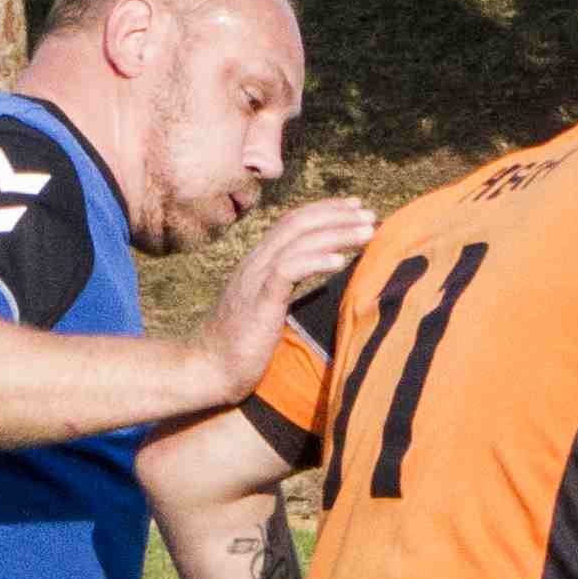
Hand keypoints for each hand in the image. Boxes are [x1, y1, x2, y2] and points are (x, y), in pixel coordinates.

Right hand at [187, 195, 378, 406]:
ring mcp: (254, 280)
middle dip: (337, 215)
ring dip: (336, 233)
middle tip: (369, 214)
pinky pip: (287, 271)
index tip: (355, 209)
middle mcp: (255, 263)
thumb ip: (285, 290)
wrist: (207, 370)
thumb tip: (319, 288)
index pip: (292, 223)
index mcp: (257, 262)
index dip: (325, 211)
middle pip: (298, 223)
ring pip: (297, 241)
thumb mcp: (266, 309)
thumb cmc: (240, 346)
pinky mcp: (258, 303)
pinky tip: (339, 261)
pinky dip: (315, 260)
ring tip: (366, 232)